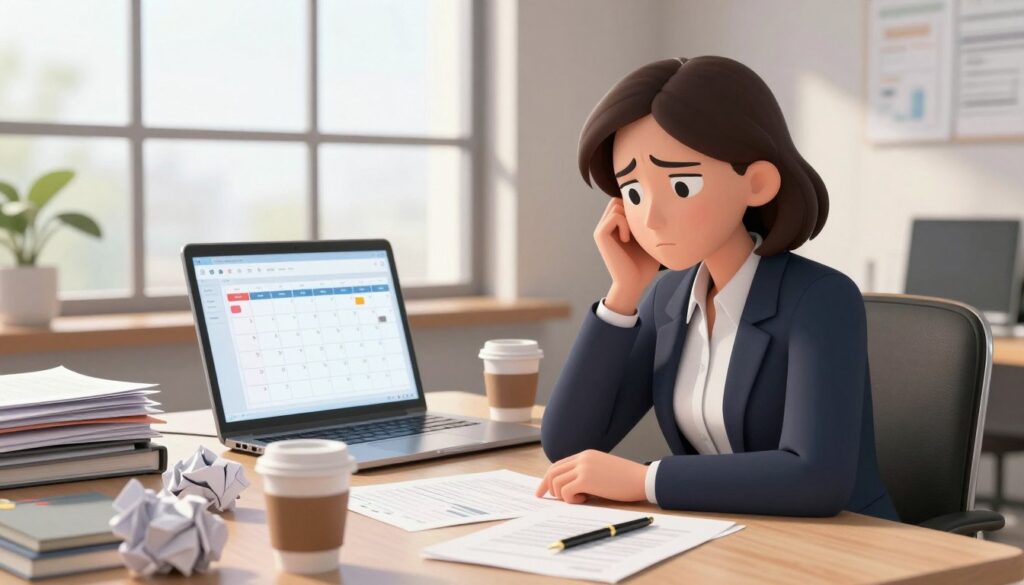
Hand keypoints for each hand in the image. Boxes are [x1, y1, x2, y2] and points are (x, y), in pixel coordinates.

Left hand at [535, 449, 648, 503]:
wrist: (642, 479)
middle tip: (546, 498)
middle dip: (546, 486)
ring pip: (556, 482)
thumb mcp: (603, 471)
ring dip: (562, 495)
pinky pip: (566, 491)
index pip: (558, 465)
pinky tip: (584, 500)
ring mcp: (583, 467)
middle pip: (552, 472)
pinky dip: (570, 499)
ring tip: (578, 499)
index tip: (543, 490)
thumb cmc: (626, 480)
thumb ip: (586, 474)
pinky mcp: (586, 479)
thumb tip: (568, 489)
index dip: (548, 478)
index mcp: (585, 455)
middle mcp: (582, 458)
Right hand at [594, 198, 660, 313]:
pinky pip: (614, 216)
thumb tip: (661, 208)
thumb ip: (649, 224)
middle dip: (630, 210)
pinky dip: (625, 225)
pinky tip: (627, 239)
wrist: (633, 284)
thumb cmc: (644, 265)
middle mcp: (605, 226)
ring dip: (628, 217)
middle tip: (638, 229)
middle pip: (617, 200)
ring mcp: (601, 230)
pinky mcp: (600, 235)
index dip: (634, 207)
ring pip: (615, 205)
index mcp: (615, 226)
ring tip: (633, 235)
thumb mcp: (649, 240)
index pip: (622, 201)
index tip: (643, 226)